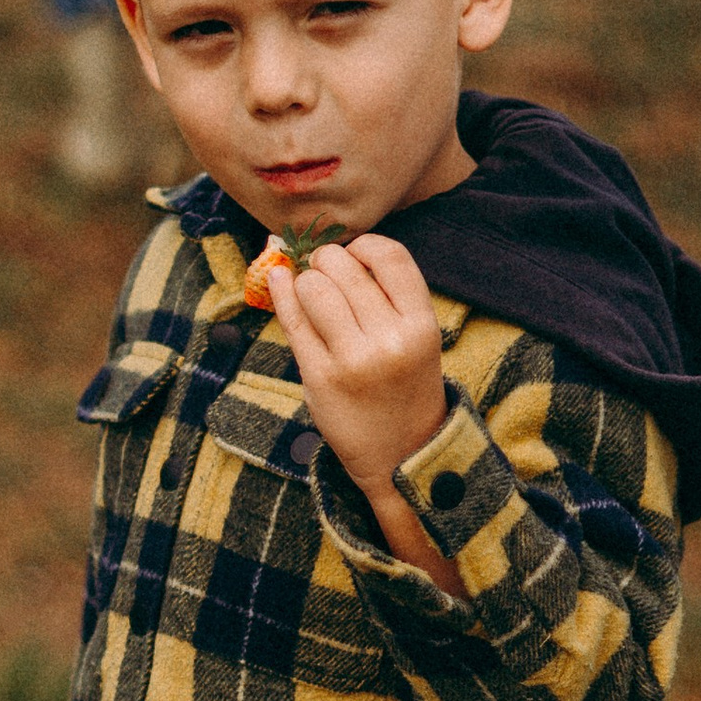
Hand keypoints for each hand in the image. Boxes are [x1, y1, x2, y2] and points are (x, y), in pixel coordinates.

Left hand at [266, 233, 447, 499]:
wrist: (402, 455)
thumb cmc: (405, 386)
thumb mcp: (417, 340)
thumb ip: (388, 297)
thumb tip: (333, 247)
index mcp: (422, 326)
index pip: (391, 256)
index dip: (365, 245)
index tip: (354, 254)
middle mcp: (390, 341)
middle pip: (345, 268)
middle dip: (326, 260)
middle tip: (322, 270)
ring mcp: (353, 360)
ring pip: (313, 288)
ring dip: (305, 280)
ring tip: (309, 292)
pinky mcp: (320, 378)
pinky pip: (292, 321)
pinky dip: (281, 294)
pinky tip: (279, 282)